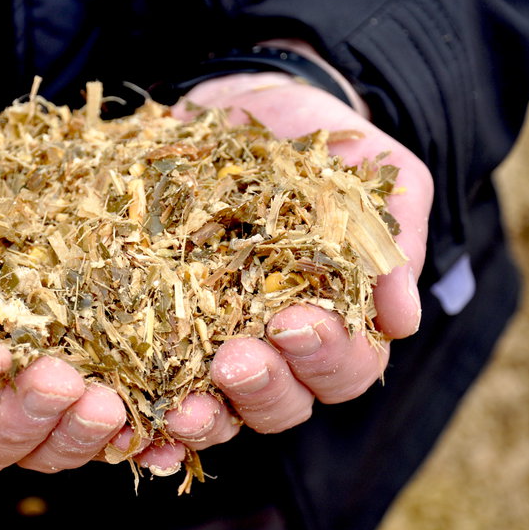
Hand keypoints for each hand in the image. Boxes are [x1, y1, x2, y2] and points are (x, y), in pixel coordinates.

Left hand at [142, 72, 431, 464]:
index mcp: (336, 324)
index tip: (294, 322)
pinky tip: (126, 420)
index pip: (345, 367)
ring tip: (179, 406)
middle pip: (282, 403)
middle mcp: (275, 351)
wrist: (245, 108)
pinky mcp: (161, 335)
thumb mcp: (368, 178)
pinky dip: (144, 416)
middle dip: (262, 387)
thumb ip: (391, 242)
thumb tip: (402, 321)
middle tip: (234, 359)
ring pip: (220, 410)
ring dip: (204, 419)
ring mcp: (214, 348)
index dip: (325, 355)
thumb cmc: (317, 148)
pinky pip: (153, 390)